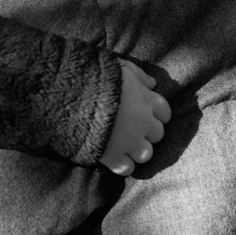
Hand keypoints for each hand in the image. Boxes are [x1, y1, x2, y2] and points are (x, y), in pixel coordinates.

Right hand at [100, 60, 171, 175]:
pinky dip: (122, 164)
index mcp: (145, 99)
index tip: (144, 114)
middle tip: (130, 129)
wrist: (70, 95)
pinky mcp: (114, 157)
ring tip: (121, 144)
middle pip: (157, 135)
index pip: (165, 113)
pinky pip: (128, 168)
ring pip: (146, 154)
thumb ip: (137, 74)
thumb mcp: (117, 66)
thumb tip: (152, 84)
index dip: (155, 115)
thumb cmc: (93, 75)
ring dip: (136, 149)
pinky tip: (112, 155)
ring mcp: (130, 141)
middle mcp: (143, 122)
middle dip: (146, 132)